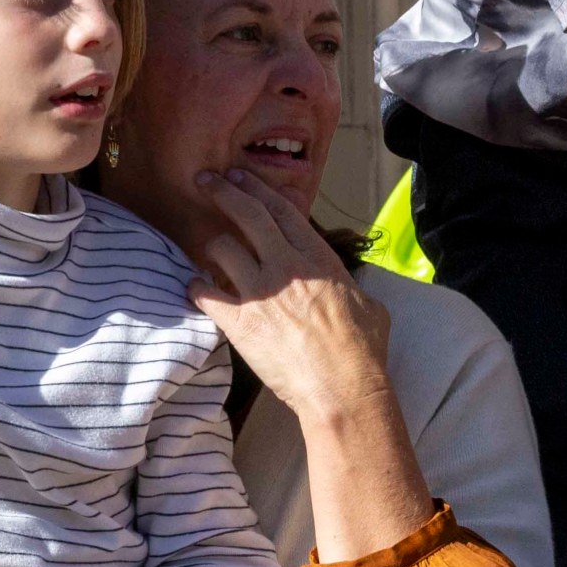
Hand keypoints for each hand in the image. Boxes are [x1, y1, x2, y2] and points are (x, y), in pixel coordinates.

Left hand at [187, 168, 394, 420]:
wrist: (342, 389)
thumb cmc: (363, 352)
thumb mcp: (370, 306)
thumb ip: (348, 287)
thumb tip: (346, 287)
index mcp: (318, 259)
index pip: (282, 210)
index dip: (257, 188)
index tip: (239, 177)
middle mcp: (285, 266)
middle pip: (246, 215)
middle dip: (222, 191)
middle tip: (205, 180)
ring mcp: (260, 292)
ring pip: (220, 248)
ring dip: (211, 247)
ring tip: (208, 251)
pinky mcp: (239, 322)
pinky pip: (205, 292)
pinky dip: (197, 287)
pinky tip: (197, 288)